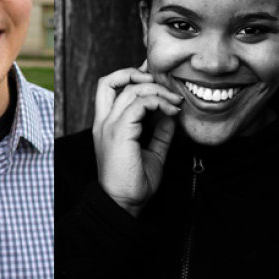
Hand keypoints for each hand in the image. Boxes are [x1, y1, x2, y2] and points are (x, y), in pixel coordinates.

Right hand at [92, 63, 182, 216]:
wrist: (124, 203)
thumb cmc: (134, 183)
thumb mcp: (152, 152)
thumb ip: (160, 133)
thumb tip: (171, 116)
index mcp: (107, 125)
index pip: (109, 89)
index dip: (130, 77)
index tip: (156, 80)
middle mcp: (104, 122)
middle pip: (109, 81)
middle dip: (136, 74)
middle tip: (163, 83)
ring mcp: (109, 126)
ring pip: (129, 90)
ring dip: (157, 90)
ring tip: (175, 102)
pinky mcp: (119, 132)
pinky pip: (139, 104)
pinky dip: (158, 102)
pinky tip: (172, 111)